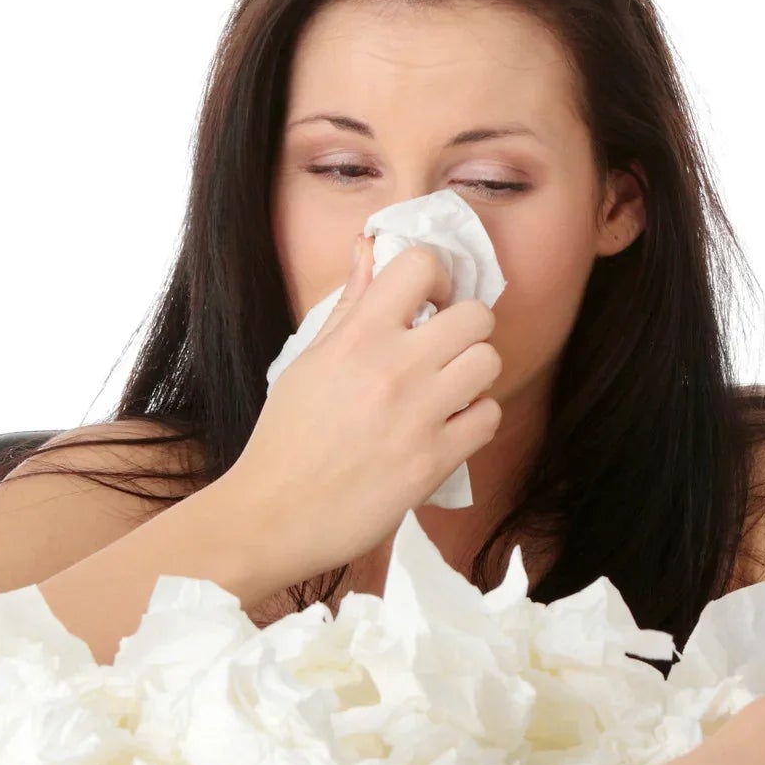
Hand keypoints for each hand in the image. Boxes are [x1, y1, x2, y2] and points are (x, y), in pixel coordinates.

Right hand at [230, 231, 503, 585]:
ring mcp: (419, 414)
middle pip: (476, 314)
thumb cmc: (286, 437)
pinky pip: (489, 417)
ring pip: (489, 362)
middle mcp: (394, 367)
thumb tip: (369, 250)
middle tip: (445, 348)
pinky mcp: (435, 460)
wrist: (274, 514)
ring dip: (475, 373)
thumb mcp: (307, 360)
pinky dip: (475, 420)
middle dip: (466, 327)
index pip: (421, 263)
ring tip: (449, 389)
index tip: (426, 301)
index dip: (435, 277)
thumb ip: (348, 305)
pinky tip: (448, 428)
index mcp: (358, 336)